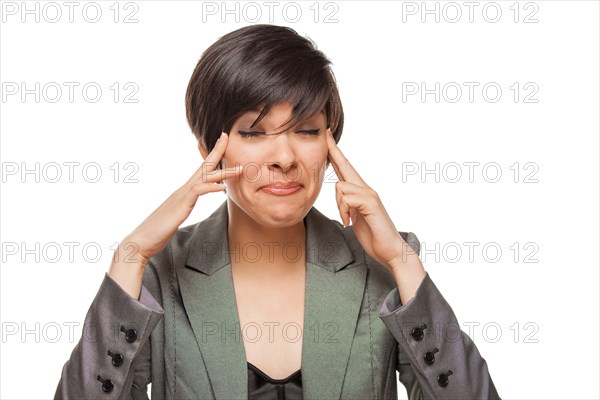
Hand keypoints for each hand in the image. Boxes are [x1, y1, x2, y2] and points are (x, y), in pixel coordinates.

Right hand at [109, 132, 242, 296]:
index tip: (221, 144)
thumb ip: (183, 206)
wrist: (141, 241)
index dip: (211, 157)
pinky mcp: (180, 206)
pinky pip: (198, 192)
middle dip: (216, 151)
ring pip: (205, 178)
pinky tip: (223, 188)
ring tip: (241, 168)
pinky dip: (211, 188)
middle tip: (226, 136)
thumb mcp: (176, 215)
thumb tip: (188, 203)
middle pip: (203, 166)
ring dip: (224, 172)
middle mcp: (183, 190)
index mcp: (184, 192)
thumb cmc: (158, 231)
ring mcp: (181, 196)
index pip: (200, 171)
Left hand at [325, 128, 411, 272]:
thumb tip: (341, 196)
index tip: (328, 138)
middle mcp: (366, 189)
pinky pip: (348, 198)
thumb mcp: (355, 217)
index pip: (345, 169)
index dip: (336, 154)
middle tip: (326, 132)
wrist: (390, 250)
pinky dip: (344, 211)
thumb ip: (348, 204)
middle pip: (346, 166)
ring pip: (341, 187)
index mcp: (361, 192)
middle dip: (334, 150)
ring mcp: (370, 195)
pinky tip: (350, 222)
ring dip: (339, 206)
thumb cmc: (373, 235)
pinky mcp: (371, 204)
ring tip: (347, 220)